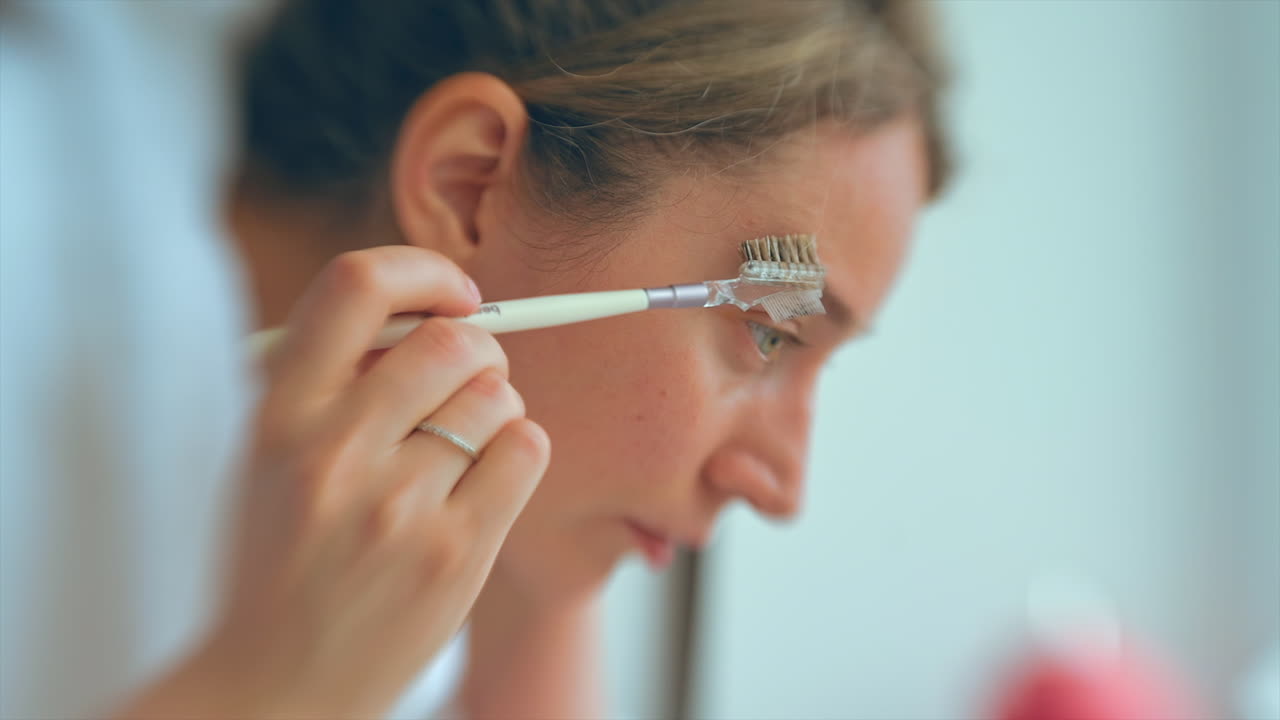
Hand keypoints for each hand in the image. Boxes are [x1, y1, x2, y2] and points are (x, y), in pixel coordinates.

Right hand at [197, 246, 548, 717]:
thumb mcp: (268, 456)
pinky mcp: (453, 552)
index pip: (355, 286)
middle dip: (479, 347)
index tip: (452, 292)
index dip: (421, 271)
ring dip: (497, 408)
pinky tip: (486, 479)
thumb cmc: (281, 558)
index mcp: (278, 414)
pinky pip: (527, 448)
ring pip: (498, 396)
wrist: (273, 684)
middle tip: (471, 377)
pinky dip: (519, 450)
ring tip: (465, 446)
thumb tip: (433, 309)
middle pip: (452, 340)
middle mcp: (334, 451)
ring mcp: (397, 505)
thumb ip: (332, 379)